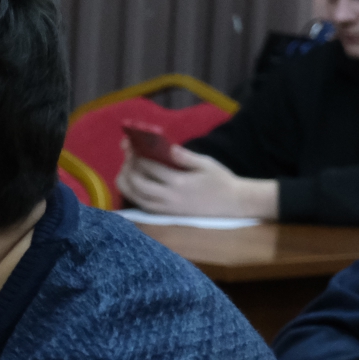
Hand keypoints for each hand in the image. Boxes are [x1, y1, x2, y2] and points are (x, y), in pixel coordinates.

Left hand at [114, 142, 277, 217]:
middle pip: (136, 183)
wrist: (233, 203)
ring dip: (125, 181)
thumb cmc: (220, 180)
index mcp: (179, 182)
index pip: (150, 167)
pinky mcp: (166, 215)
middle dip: (127, 167)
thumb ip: (185, 156)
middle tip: (127, 154)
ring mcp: (165, 208)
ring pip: (134, 197)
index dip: (136, 155)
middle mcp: (169, 197)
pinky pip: (141, 205)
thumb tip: (167, 147)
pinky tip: (131, 182)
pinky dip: (131, 193)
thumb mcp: (206, 164)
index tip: (130, 144)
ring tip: (125, 167)